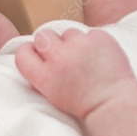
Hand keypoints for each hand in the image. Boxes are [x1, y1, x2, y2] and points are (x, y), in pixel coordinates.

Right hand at [14, 28, 136, 119]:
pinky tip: (98, 57)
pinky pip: (89, 33)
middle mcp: (60, 57)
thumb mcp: (52, 94)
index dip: (29, 51)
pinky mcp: (99, 38)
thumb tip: (34, 50)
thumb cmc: (83, 102)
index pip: (23, 53)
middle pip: (42, 35)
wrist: (113, 103)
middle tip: (61, 54)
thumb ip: (41, 73)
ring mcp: (81, 45)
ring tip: (84, 59)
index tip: (36, 54)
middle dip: (49, 43)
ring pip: (67, 32)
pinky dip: (92, 42)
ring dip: (73, 42)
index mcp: (45, 76)